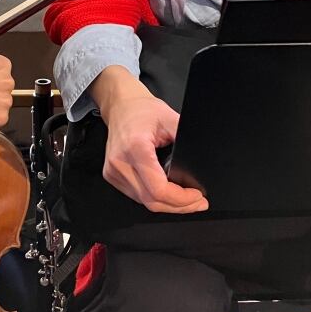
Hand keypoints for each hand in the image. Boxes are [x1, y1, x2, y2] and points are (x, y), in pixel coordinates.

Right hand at [91, 65, 208, 214]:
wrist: (120, 106)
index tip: (197, 195)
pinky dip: (154, 198)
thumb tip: (199, 160)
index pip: (158, 188)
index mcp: (135, 148)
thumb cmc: (142, 109)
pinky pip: (136, 196)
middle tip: (198, 202)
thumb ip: (184, 139)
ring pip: (144, 202)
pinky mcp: (111, 175)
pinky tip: (167, 194)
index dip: (181, 198)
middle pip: (152, 200)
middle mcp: (120, 162)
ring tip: (186, 200)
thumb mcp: (170, 118)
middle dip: (179, 206)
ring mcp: (113, 171)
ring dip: (167, 205)